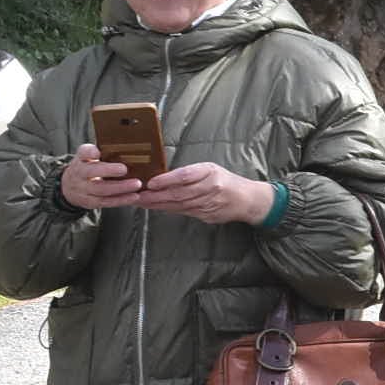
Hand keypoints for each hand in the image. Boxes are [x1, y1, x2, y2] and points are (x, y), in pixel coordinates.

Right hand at [60, 144, 142, 211]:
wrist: (70, 186)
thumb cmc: (88, 167)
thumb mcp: (88, 157)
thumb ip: (101, 151)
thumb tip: (125, 145)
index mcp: (81, 159)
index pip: (83, 153)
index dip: (89, 152)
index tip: (97, 152)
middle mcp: (78, 174)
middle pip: (91, 172)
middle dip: (108, 171)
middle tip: (125, 169)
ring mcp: (83, 189)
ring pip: (101, 189)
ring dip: (120, 188)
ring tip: (137, 184)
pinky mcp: (90, 202)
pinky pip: (106, 202)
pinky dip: (121, 200)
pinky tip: (135, 196)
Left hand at [138, 162, 277, 225]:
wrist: (248, 200)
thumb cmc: (226, 180)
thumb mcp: (210, 169)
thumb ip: (189, 173)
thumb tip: (161, 178)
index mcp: (211, 173)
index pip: (185, 176)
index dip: (166, 180)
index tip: (150, 183)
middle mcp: (211, 188)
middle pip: (179, 193)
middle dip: (155, 196)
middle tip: (137, 195)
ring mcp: (209, 204)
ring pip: (179, 205)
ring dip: (158, 204)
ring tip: (141, 202)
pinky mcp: (207, 215)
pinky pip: (184, 212)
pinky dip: (168, 210)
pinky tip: (156, 207)